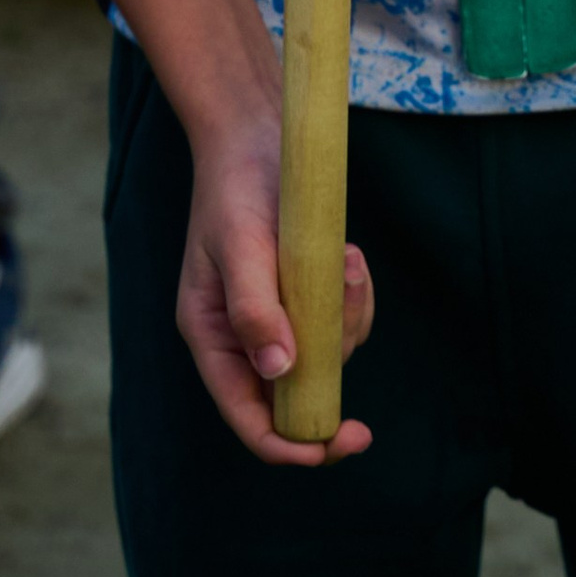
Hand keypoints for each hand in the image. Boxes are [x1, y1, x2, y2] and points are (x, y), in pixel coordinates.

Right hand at [176, 114, 373, 465]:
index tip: (334, 447)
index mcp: (213, 338)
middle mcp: (244, 337)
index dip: (289, 445)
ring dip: (348, 320)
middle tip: (362, 390)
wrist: (258, 129)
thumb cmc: (237, 186)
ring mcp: (278, 314)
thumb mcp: (240, 245)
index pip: (248, 417)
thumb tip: (278, 372)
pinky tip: (350, 256)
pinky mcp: (305, 289)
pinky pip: (342, 317)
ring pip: (327, 354)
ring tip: (349, 263)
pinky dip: (353, 295)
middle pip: (294, 396)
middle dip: (331, 382)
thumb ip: (254, 309)